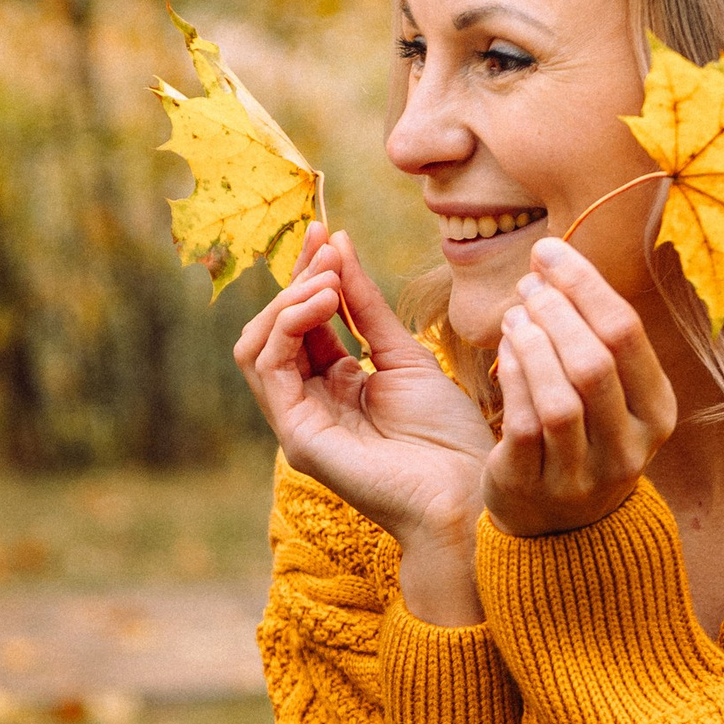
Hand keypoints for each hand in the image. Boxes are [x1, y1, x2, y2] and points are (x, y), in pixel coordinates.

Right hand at [235, 230, 492, 579]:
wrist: (466, 490)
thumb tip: (340, 246)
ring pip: (256, 346)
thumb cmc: (446, 434)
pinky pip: (268, 368)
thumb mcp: (405, 353)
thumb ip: (366, 307)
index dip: (309, 275)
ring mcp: (298, 422)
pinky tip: (322, 301)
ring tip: (327, 278)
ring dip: (287, 301)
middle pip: (273, 330)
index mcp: (335, 387)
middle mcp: (309, 404)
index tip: (327, 233)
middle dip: (295, 281)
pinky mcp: (297, 436)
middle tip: (327, 248)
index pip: (301, 323)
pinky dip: (287, 325)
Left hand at [483, 239, 677, 539]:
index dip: (583, 284)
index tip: (549, 251)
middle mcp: (629, 446)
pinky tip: (503, 352)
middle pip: (595, 363)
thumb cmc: (582, 433)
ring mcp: (584, 474)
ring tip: (515, 315)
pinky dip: (512, 379)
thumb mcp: (609, 390)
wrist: (561, 525)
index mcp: (657, 411)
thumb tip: (554, 262)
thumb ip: (593, 334)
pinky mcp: (536, 487)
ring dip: (532, 345)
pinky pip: (524, 425)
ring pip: (561, 398)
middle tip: (528, 284)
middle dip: (556, 312)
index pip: (625, 333)